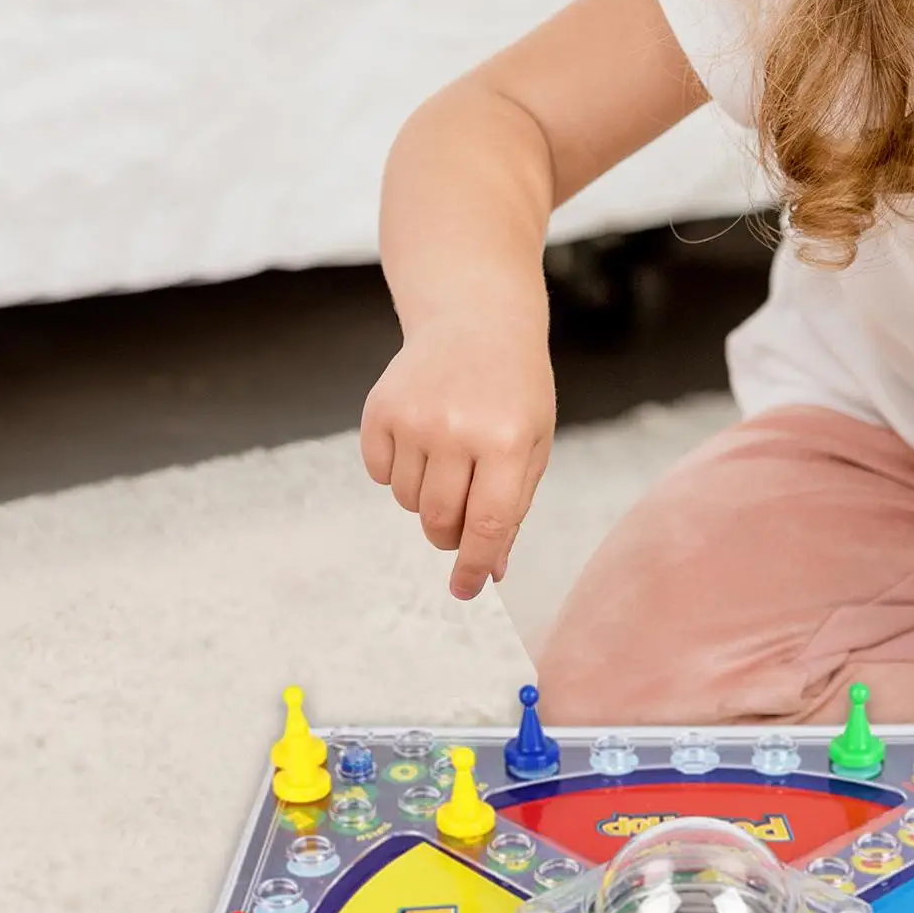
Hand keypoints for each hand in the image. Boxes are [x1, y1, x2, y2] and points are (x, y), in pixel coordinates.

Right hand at [361, 315, 554, 599]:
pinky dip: (399, 473)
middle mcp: (458, 430)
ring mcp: (414, 418)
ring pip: (409, 502)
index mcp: (508, 442)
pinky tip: (423, 441)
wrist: (476, 321)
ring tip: (450, 459)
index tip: (466, 590)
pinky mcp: (380, 409)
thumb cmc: (514, 393)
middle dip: (450, 536)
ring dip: (428, 499)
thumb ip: (514, 510)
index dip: (475, 566)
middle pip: (440, 521)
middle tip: (461, 522)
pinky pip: (381, 474)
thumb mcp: (533, 446)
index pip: (487, 525)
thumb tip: (491, 572)